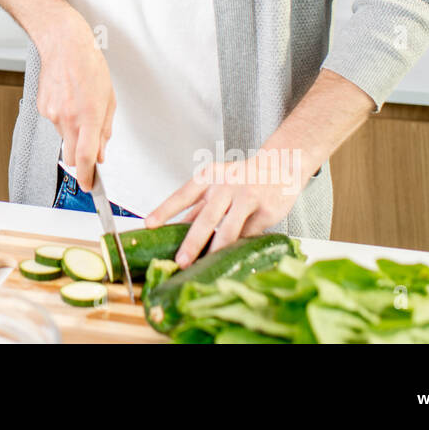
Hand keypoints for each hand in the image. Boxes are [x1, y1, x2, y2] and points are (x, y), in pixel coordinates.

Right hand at [35, 13, 114, 191]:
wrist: (63, 44)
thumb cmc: (89, 65)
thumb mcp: (109, 98)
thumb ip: (105, 129)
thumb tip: (101, 152)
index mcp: (89, 116)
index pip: (85, 158)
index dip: (87, 177)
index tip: (89, 186)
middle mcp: (68, 118)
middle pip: (69, 157)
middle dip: (79, 159)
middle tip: (88, 147)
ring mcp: (52, 114)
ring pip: (63, 138)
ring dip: (72, 133)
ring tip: (80, 107)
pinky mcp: (42, 108)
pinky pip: (54, 123)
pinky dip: (62, 119)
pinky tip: (68, 100)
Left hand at [143, 152, 305, 268]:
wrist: (279, 164)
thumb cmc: (242, 177)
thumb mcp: (216, 184)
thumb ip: (199, 206)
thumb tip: (176, 232)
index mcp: (208, 177)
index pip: (182, 195)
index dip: (164, 210)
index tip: (149, 224)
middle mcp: (225, 185)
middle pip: (205, 218)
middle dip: (191, 242)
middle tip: (180, 260)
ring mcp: (246, 196)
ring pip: (228, 229)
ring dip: (214, 250)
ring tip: (205, 264)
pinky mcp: (264, 209)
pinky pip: (248, 234)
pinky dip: (238, 247)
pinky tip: (232, 257)